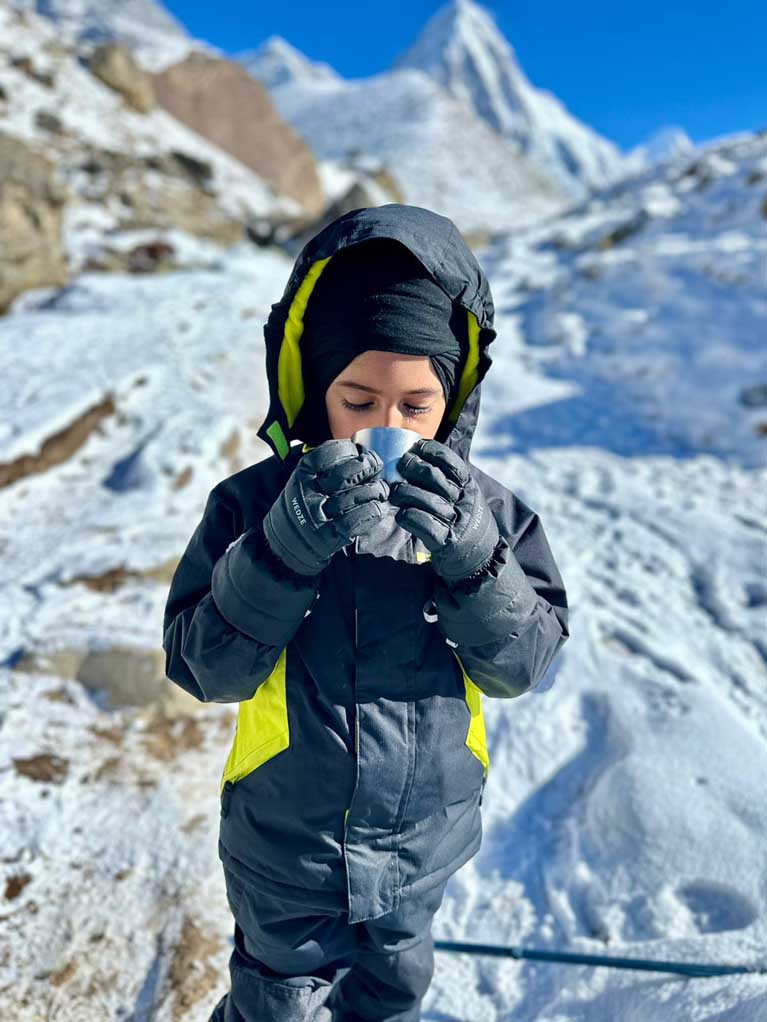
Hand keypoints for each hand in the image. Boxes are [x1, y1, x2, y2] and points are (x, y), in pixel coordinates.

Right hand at [263, 439, 389, 575]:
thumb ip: (326, 468)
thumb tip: (362, 454)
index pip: (325, 454)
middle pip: (343, 475)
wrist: (284, 543)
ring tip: (382, 489)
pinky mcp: (327, 536)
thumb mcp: (304, 481)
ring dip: (374, 490)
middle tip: (377, 465)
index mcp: (301, 475)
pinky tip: (378, 508)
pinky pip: (354, 522)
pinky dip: (370, 512)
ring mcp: (316, 516)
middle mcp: (307, 494)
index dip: (347, 449)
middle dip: (366, 466)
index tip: (360, 450)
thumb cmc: (302, 506)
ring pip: (352, 498)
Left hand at [388, 439, 499, 582]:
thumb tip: (420, 453)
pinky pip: (422, 523)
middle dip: (412, 467)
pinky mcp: (445, 540)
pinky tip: (401, 514)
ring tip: (395, 492)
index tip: (415, 448)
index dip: (430, 451)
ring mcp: (455, 520)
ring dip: (404, 492)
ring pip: (424, 498)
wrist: (482, 558)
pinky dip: (407, 516)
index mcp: (469, 486)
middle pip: (433, 477)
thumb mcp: (466, 496)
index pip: (450, 461)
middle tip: (400, 467)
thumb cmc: (465, 521)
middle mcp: (463, 501)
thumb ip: (449, 478)